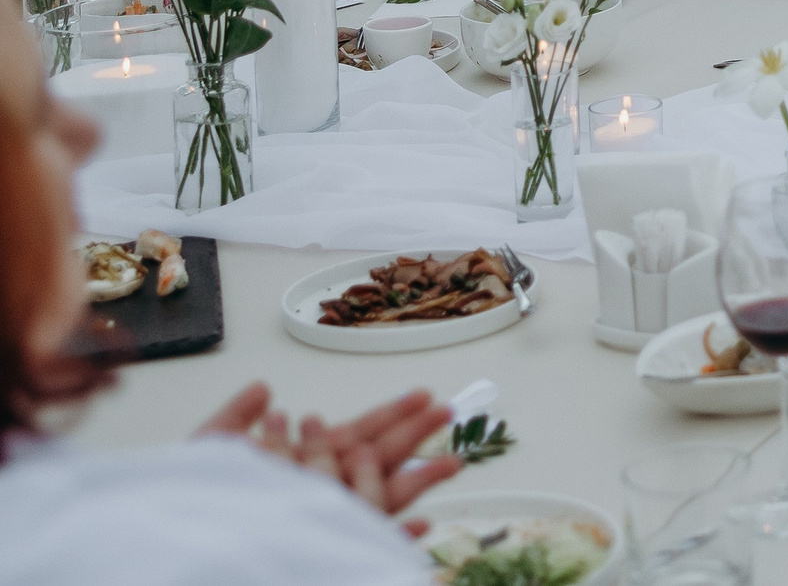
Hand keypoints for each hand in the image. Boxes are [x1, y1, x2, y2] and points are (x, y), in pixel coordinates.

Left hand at [198, 384, 460, 529]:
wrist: (185, 547)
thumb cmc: (191, 504)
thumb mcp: (210, 451)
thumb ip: (236, 419)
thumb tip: (262, 388)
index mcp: (299, 466)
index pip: (355, 435)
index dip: (389, 415)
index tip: (420, 396)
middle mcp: (318, 493)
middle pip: (377, 460)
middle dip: (414, 436)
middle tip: (449, 413)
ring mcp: (323, 522)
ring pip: (380, 499)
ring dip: (417, 481)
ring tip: (451, 463)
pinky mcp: (320, 549)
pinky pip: (366, 543)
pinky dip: (397, 538)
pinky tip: (422, 527)